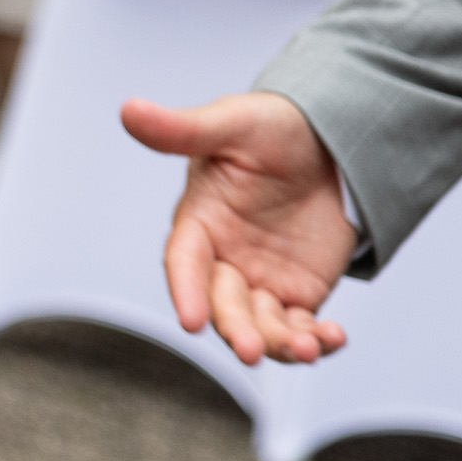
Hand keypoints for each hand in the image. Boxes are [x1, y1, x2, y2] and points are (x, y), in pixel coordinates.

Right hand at [122, 92, 357, 366]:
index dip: (186, 291)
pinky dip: (316, 342)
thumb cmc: (273, 127)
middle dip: (236, 329)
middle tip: (252, 350)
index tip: (189, 322)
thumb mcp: (231, 124)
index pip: (184, 263)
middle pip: (222, 305)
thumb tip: (129, 110)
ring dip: (280, 345)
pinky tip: (332, 339)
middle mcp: (224, 258)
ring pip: (262, 327)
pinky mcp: (298, 293)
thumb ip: (182, 128)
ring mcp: (262, 280)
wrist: (332, 141)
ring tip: (309, 349)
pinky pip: (300, 329)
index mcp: (199, 222)